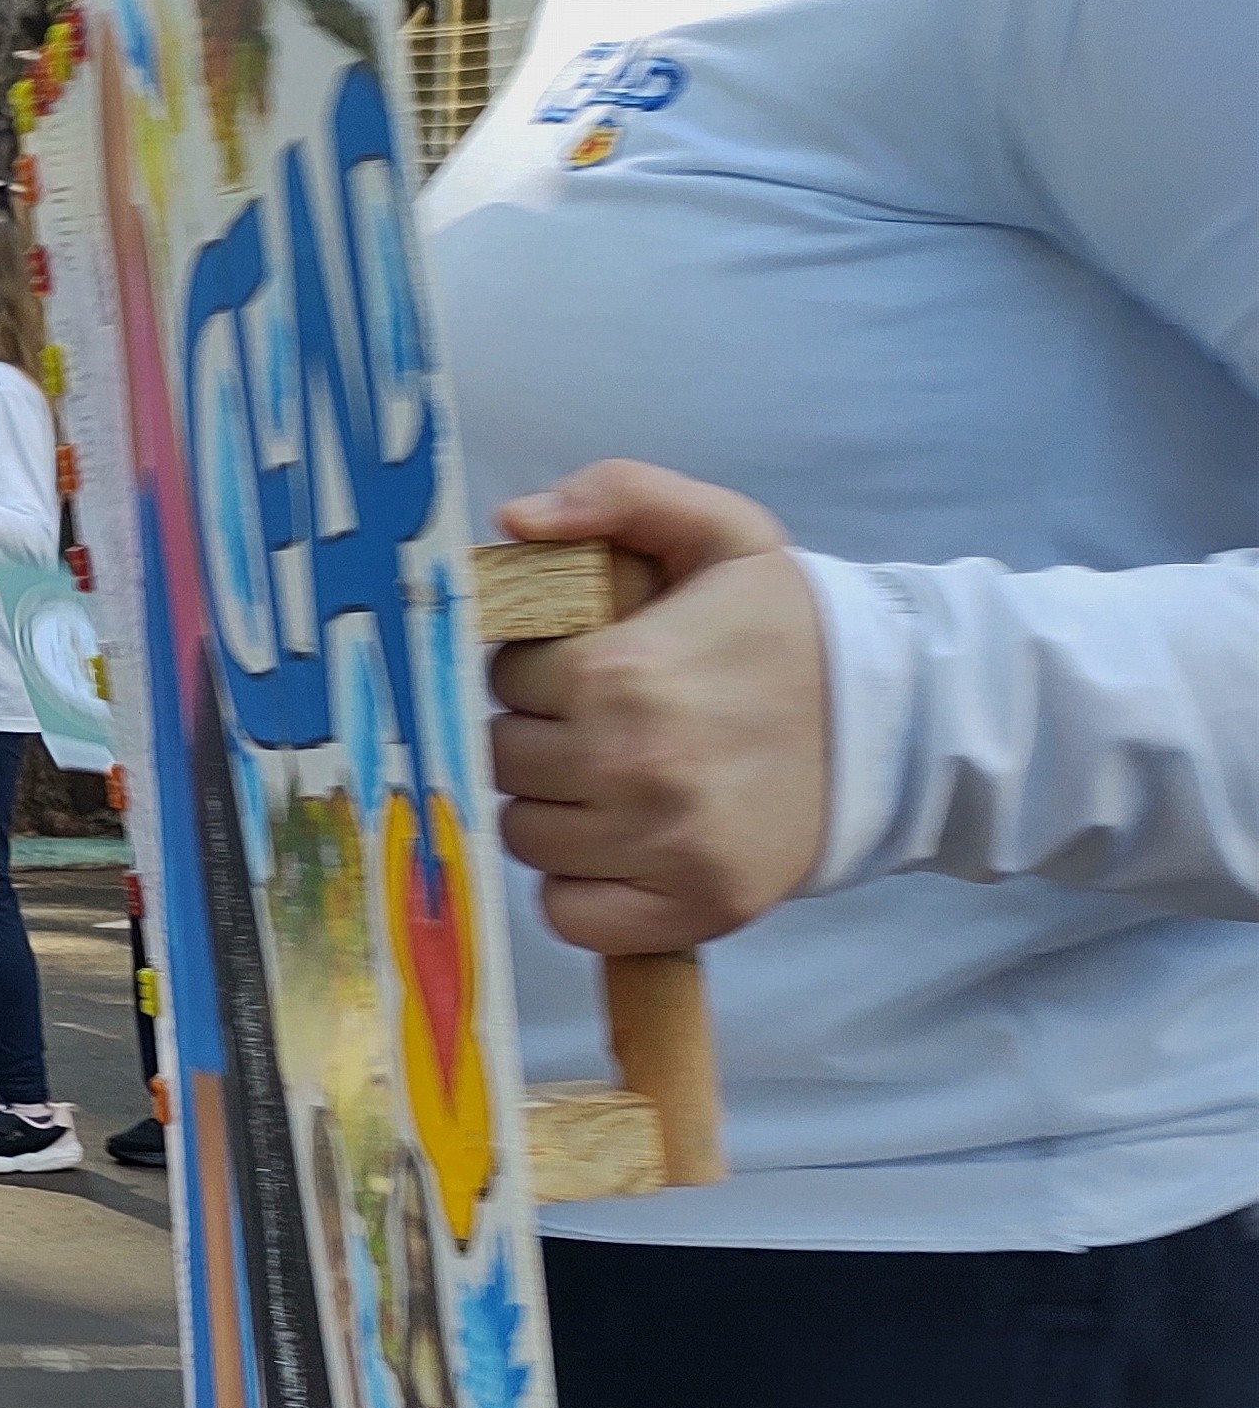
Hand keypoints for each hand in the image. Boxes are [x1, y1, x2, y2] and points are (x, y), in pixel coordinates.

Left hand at [483, 461, 830, 953]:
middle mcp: (627, 765)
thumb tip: (511, 519)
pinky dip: (581, 888)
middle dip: (542, 738)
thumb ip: (618, 494)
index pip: (506, 680)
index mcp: (618, 672)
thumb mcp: (724, 532)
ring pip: (528, 838)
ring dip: (555, 811)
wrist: (901, 722)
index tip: (586, 670)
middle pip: (507, 761)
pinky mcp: (687, 910)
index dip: (538, 671)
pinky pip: (568, 913)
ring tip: (615, 783)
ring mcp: (658, 847)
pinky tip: (622, 848)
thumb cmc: (795, 629)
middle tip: (604, 727)